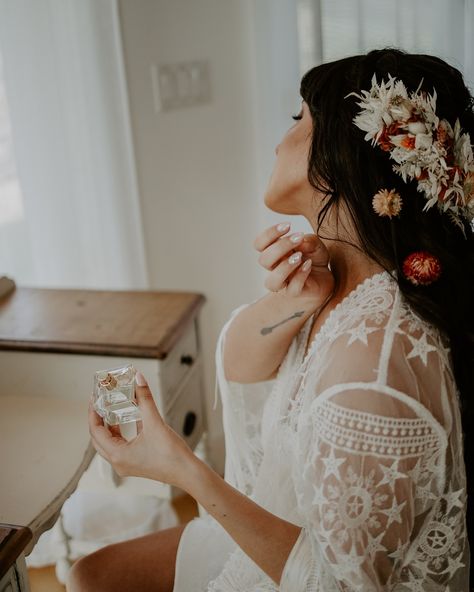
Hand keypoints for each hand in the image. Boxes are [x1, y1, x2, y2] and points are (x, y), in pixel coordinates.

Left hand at [88, 372, 194, 489]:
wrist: (187, 472)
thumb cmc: (171, 455)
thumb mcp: (155, 422)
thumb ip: (145, 399)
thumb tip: (138, 380)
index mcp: (118, 455)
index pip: (96, 431)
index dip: (93, 413)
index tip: (94, 399)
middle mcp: (118, 462)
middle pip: (99, 438)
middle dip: (98, 420)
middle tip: (100, 403)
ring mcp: (126, 465)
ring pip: (109, 443)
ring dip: (109, 427)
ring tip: (111, 410)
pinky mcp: (135, 464)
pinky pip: (121, 447)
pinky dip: (121, 433)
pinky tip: (128, 421)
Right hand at [254, 222, 333, 309]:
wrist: (325, 280)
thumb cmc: (315, 259)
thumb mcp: (316, 245)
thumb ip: (310, 241)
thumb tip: (302, 241)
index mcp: (275, 253)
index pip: (260, 244)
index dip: (269, 234)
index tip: (288, 225)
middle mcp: (275, 269)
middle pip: (264, 260)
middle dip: (280, 247)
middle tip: (298, 238)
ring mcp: (284, 283)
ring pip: (271, 282)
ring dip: (284, 267)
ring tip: (299, 257)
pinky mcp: (296, 292)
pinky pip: (292, 289)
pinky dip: (300, 275)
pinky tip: (308, 265)